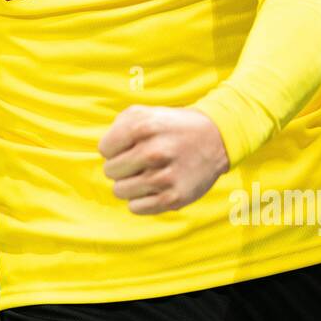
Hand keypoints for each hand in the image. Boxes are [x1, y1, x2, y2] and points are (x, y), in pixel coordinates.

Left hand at [98, 105, 230, 214]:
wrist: (216, 139)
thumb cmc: (172, 127)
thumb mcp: (145, 113)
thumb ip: (118, 127)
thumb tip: (104, 152)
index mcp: (144, 126)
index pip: (104, 149)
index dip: (114, 148)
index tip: (130, 146)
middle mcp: (155, 151)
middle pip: (110, 171)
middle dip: (121, 166)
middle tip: (139, 162)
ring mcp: (166, 177)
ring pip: (120, 191)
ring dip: (129, 184)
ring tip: (146, 174)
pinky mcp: (175, 198)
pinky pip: (136, 208)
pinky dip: (140, 200)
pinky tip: (153, 188)